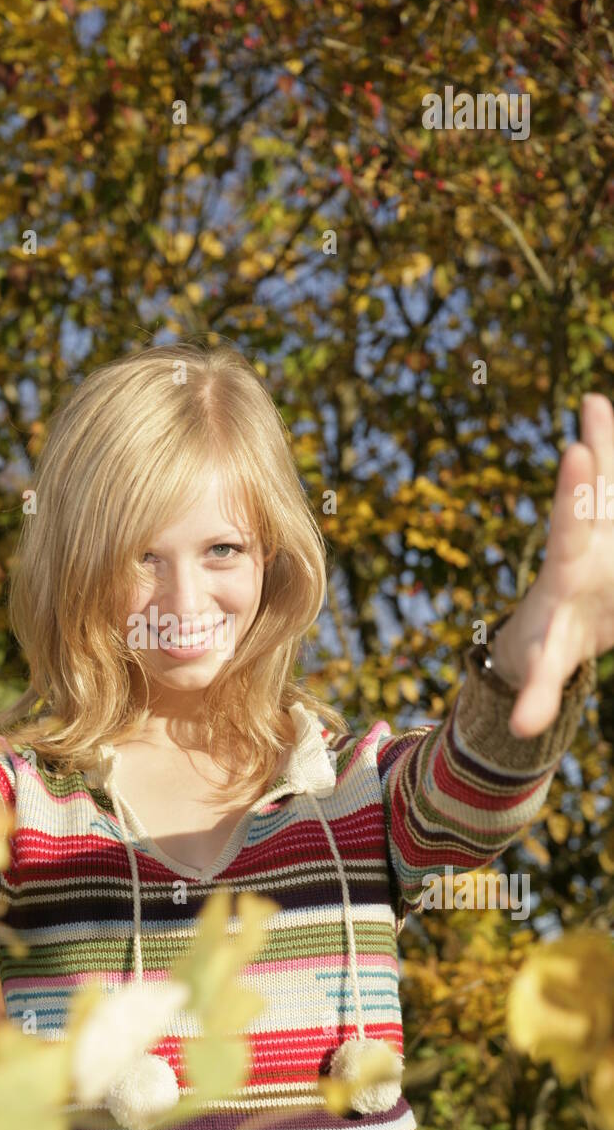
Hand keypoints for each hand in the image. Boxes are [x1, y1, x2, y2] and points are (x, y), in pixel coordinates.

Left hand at [492, 394, 613, 737]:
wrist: (552, 626)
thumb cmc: (545, 647)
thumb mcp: (544, 668)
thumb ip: (537, 693)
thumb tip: (524, 730)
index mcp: (562, 573)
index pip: (567, 531)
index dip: (572, 496)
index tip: (575, 455)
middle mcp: (578, 541)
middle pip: (586, 498)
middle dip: (589, 462)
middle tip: (589, 412)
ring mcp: (597, 531)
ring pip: (605, 483)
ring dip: (606, 442)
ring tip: (592, 400)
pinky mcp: (610, 528)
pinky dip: (613, 456)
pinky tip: (600, 408)